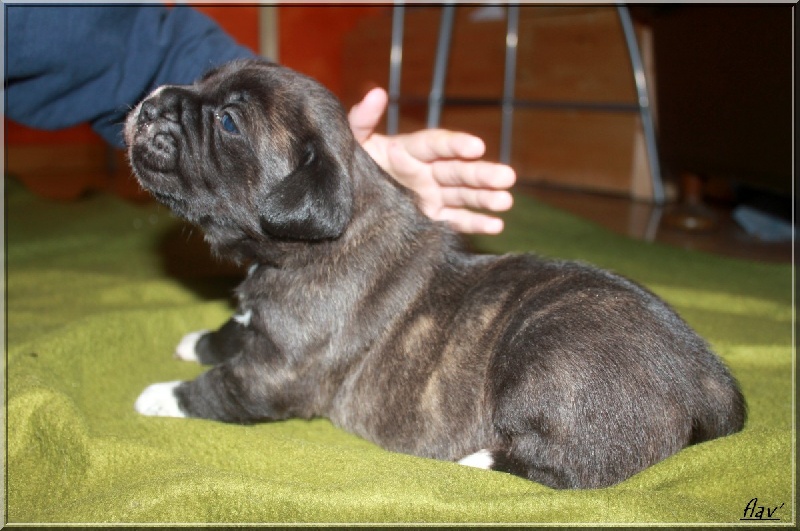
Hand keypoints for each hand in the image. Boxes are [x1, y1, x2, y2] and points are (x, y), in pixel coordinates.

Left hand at [349, 87, 515, 234]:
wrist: (343, 200)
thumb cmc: (350, 165)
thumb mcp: (351, 143)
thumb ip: (361, 120)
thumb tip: (376, 93)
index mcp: (408, 150)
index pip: (436, 145)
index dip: (456, 144)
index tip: (476, 146)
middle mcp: (426, 172)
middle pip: (458, 171)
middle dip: (482, 174)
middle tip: (508, 176)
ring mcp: (431, 196)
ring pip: (463, 196)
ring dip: (486, 197)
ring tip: (506, 200)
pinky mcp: (431, 219)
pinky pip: (456, 221)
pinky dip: (476, 223)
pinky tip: (497, 224)